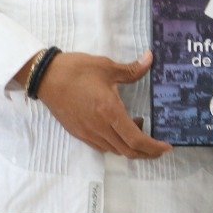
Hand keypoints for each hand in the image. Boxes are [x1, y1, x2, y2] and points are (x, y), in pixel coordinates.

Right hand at [35, 51, 170, 159]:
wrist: (45, 77)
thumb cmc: (76, 70)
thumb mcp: (107, 66)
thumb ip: (131, 69)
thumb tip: (150, 59)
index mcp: (110, 112)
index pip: (136, 140)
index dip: (154, 148)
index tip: (167, 147)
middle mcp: (100, 128)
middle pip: (128, 151)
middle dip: (147, 153)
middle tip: (159, 148)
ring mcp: (88, 133)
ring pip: (115, 150)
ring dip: (130, 148)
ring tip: (139, 131)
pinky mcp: (79, 133)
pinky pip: (102, 146)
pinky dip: (116, 144)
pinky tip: (119, 130)